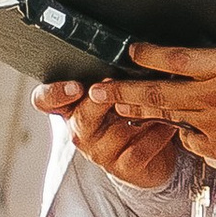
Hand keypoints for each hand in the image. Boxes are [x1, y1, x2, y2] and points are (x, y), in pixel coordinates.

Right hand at [37, 77, 187, 191]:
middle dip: (101, 100)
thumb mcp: (116, 92)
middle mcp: (81, 130)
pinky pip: (139, 148)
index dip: (55, 93)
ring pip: (117, 131)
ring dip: (140, 113)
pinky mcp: (123, 168)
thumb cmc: (129, 115)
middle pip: (81, 117)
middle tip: (118, 84)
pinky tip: (170, 122)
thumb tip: (130, 48)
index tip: (76, 86)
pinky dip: (157, 133)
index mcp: (72, 107)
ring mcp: (100, 152)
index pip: (45, 100)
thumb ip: (112, 75)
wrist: (148, 157)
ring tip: (160, 98)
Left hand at [101, 41, 215, 173]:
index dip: (146, 55)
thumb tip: (202, 48)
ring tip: (123, 108)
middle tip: (98, 90)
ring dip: (142, 112)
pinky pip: (192, 140)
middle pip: (157, 92)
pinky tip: (186, 127)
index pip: (173, 58)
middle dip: (123, 91)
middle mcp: (215, 95)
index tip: (130, 52)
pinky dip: (186, 132)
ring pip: (168, 117)